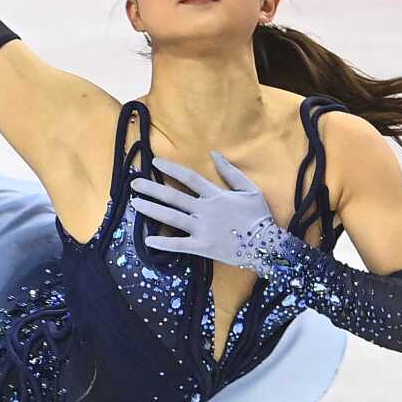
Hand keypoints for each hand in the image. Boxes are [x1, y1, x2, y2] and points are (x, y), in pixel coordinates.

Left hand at [129, 152, 277, 269]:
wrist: (268, 246)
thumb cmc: (259, 217)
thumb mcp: (250, 189)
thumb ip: (231, 172)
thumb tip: (215, 153)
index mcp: (216, 195)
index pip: (189, 177)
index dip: (171, 169)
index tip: (154, 162)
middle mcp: (205, 210)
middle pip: (173, 196)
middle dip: (151, 188)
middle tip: (134, 183)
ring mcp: (202, 229)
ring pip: (171, 217)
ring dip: (151, 209)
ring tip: (135, 204)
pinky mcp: (202, 247)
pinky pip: (179, 244)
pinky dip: (163, 244)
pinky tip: (147, 241)